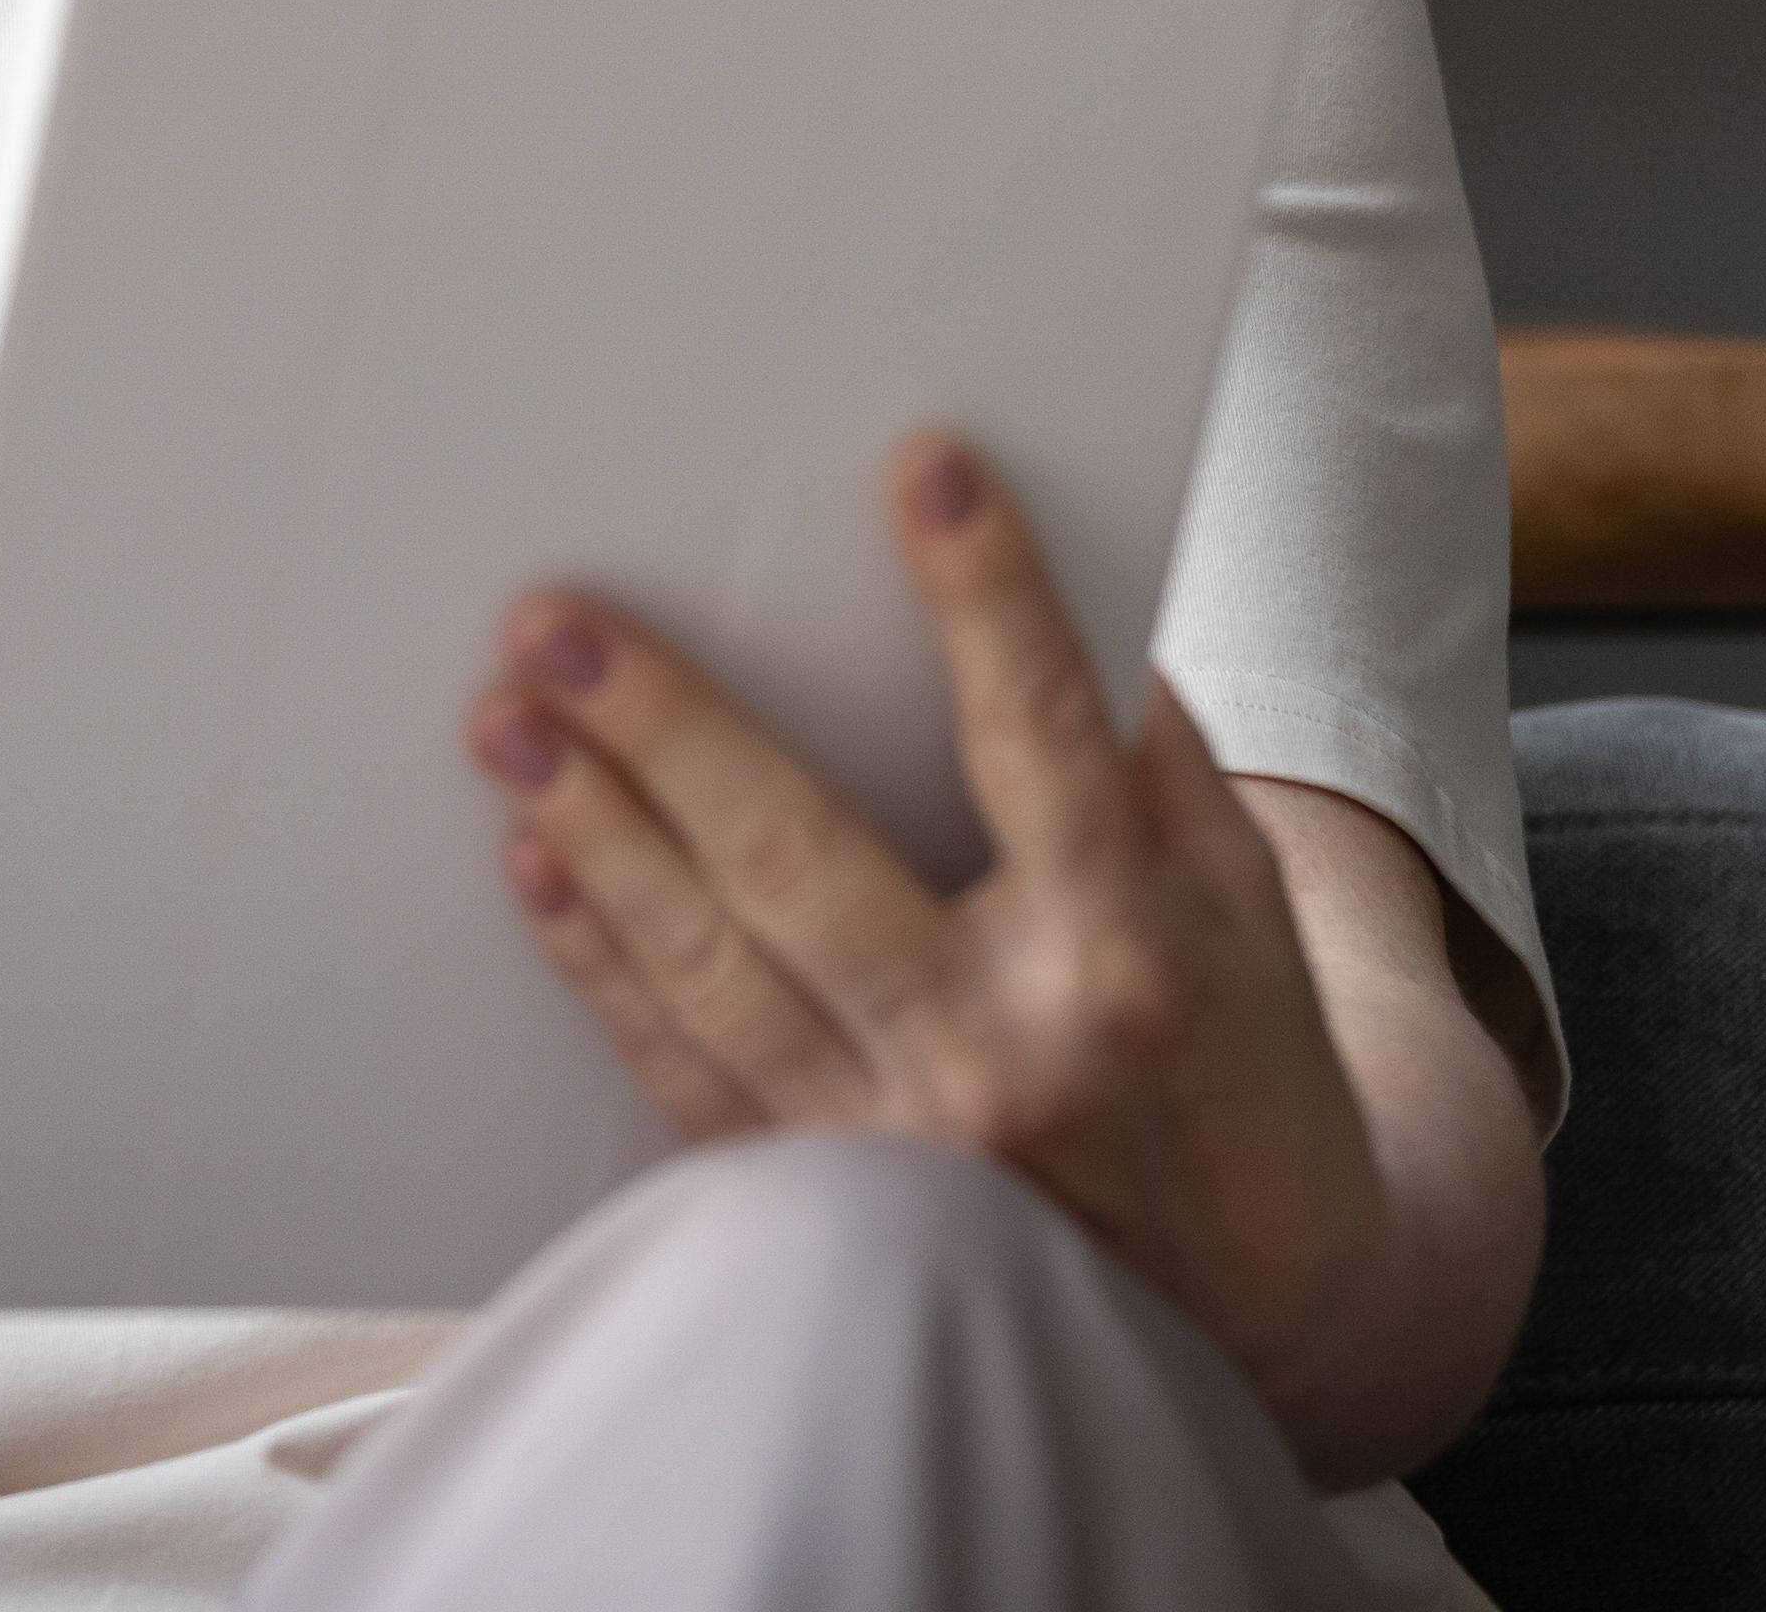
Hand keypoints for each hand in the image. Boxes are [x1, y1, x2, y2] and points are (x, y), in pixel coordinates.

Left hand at [465, 436, 1397, 1440]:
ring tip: (506, 721)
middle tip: (558, 622)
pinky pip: (687, 1072)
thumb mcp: (1242, 893)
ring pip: (714, 969)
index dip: (988, 597)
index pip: (1043, 737)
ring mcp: (903, 1145)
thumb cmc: (1242, 1063)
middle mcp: (1007, 1048)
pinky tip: (538, 868)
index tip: (925, 469)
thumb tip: (1047, 584)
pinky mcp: (833, 1205)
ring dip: (595, 834)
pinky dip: (601, 969)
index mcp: (1127, 945)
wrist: (1259, 1297)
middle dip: (668, 729)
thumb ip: (1143, 748)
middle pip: (805, 861)